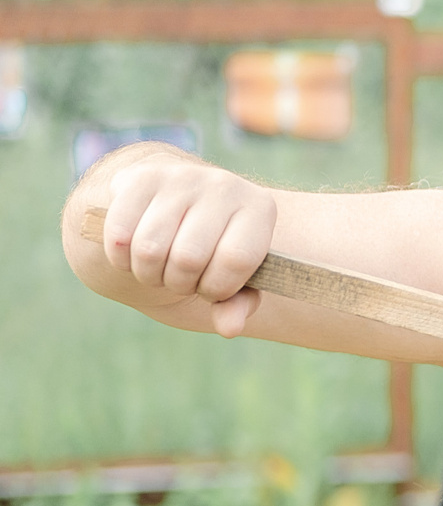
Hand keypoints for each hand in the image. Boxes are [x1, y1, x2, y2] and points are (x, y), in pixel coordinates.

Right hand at [92, 158, 274, 336]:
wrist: (181, 199)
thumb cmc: (215, 248)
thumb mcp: (235, 276)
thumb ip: (238, 304)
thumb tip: (229, 328)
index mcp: (259, 209)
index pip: (236, 260)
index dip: (217, 287)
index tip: (211, 288)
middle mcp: (224, 185)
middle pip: (188, 257)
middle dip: (180, 283)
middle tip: (181, 279)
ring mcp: (181, 177)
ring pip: (149, 249)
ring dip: (148, 274)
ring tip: (159, 268)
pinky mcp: (140, 177)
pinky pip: (119, 236)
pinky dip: (121, 260)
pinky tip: (133, 255)